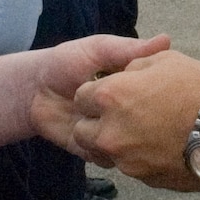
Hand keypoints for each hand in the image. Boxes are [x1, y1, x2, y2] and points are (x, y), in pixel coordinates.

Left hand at [32, 33, 171, 154]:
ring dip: (119, 138)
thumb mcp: (101, 48)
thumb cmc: (67, 63)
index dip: (151, 94)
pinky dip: (103, 152)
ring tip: (110, 125)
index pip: (151, 96)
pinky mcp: (92, 152)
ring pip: (125, 147)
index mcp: (129, 92)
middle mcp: (122, 117)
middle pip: (141, 126)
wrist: (33, 88)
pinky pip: (106, 160)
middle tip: (126, 110)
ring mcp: (109, 137)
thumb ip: (130, 49)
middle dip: (135, 120)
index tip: (148, 89)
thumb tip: (165, 39)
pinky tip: (99, 138)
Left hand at [73, 50, 199, 189]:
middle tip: (122, 115)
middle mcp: (110, 132)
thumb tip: (125, 73)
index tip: (113, 91)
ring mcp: (126, 160)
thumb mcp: (166, 60)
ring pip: (105, 153)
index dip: (96, 92)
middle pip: (83, 131)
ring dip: (116, 143)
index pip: (82, 96)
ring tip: (146, 131)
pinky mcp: (144, 180)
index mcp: (111, 96)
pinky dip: (140, 158)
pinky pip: (130, 167)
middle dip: (95, 123)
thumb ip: (135, 62)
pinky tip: (163, 145)